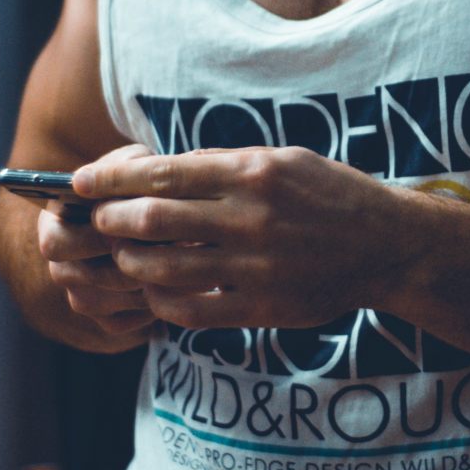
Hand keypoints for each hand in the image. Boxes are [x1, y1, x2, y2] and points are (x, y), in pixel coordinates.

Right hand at [39, 144, 158, 333]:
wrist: (157, 215)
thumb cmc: (142, 185)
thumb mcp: (135, 164)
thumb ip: (127, 170)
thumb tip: (121, 179)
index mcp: (55, 224)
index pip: (56, 242)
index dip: (94, 239)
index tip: (130, 230)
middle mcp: (61, 264)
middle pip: (75, 278)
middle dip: (121, 265)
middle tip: (163, 253)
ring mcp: (82, 294)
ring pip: (100, 303)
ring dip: (140, 286)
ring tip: (182, 267)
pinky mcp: (107, 319)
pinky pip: (122, 323)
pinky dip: (149, 308)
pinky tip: (177, 286)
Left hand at [75, 146, 414, 328]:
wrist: (389, 246)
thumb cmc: (336, 195)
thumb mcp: (288, 159)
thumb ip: (227, 164)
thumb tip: (166, 171)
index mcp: (255, 172)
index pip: (162, 173)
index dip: (110, 179)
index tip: (80, 183)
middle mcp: (251, 217)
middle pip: (150, 220)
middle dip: (109, 219)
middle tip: (97, 220)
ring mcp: (256, 266)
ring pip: (162, 268)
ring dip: (129, 261)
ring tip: (124, 254)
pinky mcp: (263, 306)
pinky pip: (191, 310)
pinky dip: (161, 300)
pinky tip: (157, 289)